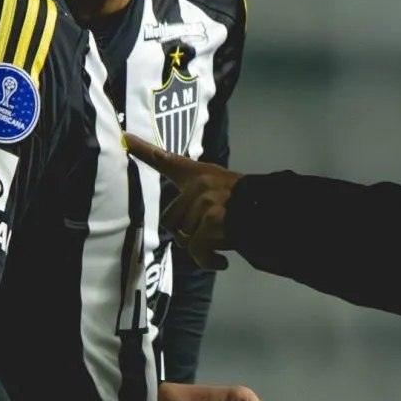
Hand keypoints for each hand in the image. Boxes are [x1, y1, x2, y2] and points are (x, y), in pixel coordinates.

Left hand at [128, 138, 239, 270]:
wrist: (274, 214)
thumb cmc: (250, 207)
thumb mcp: (223, 192)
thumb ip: (199, 200)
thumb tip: (180, 230)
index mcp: (199, 175)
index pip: (167, 160)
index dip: (144, 150)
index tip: (126, 139)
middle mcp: (198, 185)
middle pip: (170, 220)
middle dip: (186, 234)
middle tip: (208, 236)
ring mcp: (205, 203)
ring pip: (183, 238)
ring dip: (200, 248)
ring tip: (220, 244)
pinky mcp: (212, 221)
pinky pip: (196, 250)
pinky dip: (207, 261)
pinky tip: (221, 261)